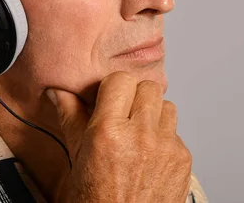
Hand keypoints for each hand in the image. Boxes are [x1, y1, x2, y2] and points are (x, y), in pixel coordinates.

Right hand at [46, 71, 192, 201]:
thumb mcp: (77, 162)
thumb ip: (72, 120)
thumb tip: (60, 93)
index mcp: (108, 133)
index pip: (121, 80)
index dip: (114, 88)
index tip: (109, 99)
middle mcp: (140, 136)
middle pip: (149, 87)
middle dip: (136, 98)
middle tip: (125, 115)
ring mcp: (166, 147)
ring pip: (166, 106)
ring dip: (153, 116)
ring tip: (138, 136)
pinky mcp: (183, 159)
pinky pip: (176, 132)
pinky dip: (164, 139)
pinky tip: (150, 157)